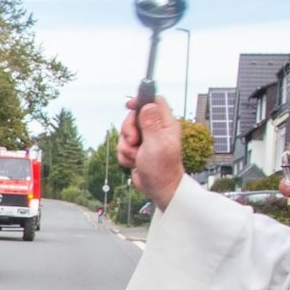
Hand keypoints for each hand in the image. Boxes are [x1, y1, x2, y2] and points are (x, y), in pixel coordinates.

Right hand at [118, 95, 183, 211]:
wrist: (159, 189)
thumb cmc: (162, 170)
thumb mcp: (156, 144)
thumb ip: (151, 123)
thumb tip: (148, 105)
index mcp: (165, 124)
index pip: (154, 101)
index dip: (141, 100)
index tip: (129, 106)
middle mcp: (156, 129)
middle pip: (135, 116)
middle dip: (128, 129)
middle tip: (134, 141)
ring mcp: (146, 139)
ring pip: (126, 132)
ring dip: (126, 146)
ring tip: (136, 156)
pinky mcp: (138, 149)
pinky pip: (123, 145)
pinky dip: (125, 155)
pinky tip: (134, 162)